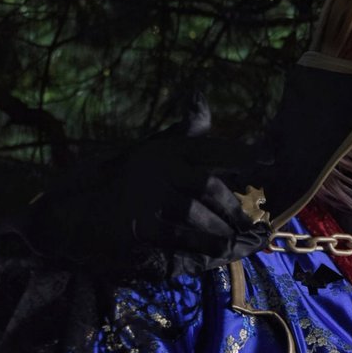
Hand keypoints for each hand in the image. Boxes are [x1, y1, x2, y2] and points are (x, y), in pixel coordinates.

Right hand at [120, 94, 269, 272]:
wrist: (79, 204)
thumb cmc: (121, 176)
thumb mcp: (151, 147)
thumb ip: (181, 132)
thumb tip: (201, 99)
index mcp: (165, 149)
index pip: (211, 148)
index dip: (243, 153)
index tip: (271, 158)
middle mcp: (158, 168)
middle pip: (206, 184)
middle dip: (232, 206)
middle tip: (250, 223)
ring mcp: (149, 197)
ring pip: (195, 211)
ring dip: (219, 228)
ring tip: (236, 241)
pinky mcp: (140, 225)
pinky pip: (178, 236)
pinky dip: (200, 245)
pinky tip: (215, 253)